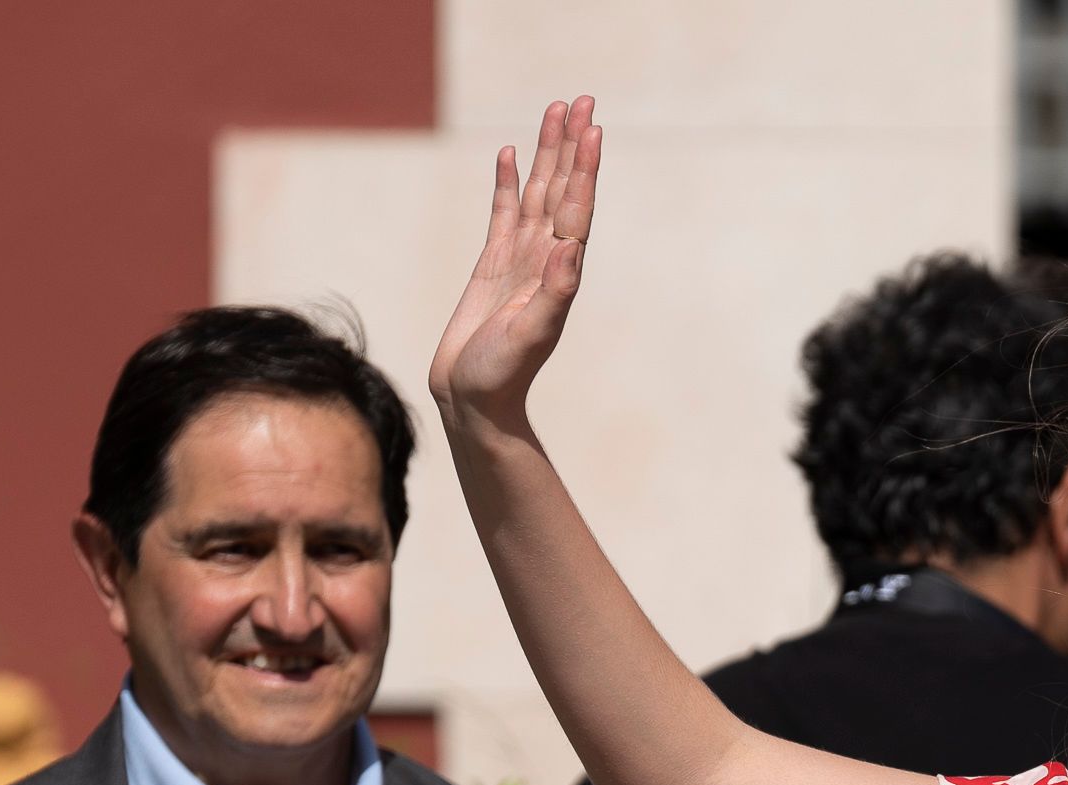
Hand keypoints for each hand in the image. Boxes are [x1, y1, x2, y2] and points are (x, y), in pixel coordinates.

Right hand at [430, 97, 602, 429]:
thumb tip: (571, 249)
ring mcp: (519, 260)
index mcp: (560, 272)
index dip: (584, 169)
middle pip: (561, 189)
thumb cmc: (503, 374)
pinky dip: (505, 183)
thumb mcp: (532, 335)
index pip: (576, 209)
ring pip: (535, 193)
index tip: (592, 129)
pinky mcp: (492, 266)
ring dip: (546, 153)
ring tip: (555, 111)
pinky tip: (507, 155)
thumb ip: (555, 293)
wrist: (475, 400)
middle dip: (571, 145)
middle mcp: (545, 260)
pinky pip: (502, 213)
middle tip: (581, 100)